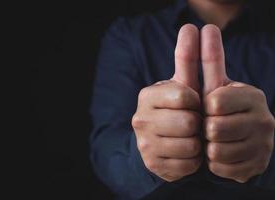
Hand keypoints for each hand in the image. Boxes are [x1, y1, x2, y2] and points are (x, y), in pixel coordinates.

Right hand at [132, 25, 201, 181]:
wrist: (155, 141)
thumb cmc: (174, 109)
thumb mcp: (180, 86)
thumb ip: (186, 59)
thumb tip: (191, 27)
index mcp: (147, 96)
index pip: (185, 96)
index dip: (196, 101)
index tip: (191, 104)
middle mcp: (141, 119)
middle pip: (189, 122)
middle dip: (197, 123)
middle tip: (191, 123)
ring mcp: (145, 144)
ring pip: (190, 145)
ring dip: (196, 142)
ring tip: (188, 138)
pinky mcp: (153, 164)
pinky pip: (188, 164)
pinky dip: (192, 160)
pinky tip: (183, 152)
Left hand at [201, 25, 274, 182]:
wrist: (231, 142)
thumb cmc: (216, 109)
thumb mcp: (211, 85)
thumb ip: (206, 60)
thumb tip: (201, 27)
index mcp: (251, 95)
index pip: (215, 101)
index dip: (204, 106)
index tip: (209, 106)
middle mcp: (263, 119)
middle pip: (214, 127)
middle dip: (204, 128)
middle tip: (209, 126)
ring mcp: (263, 145)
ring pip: (216, 150)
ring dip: (208, 146)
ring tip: (214, 140)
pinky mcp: (256, 166)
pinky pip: (221, 167)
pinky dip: (214, 163)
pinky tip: (221, 155)